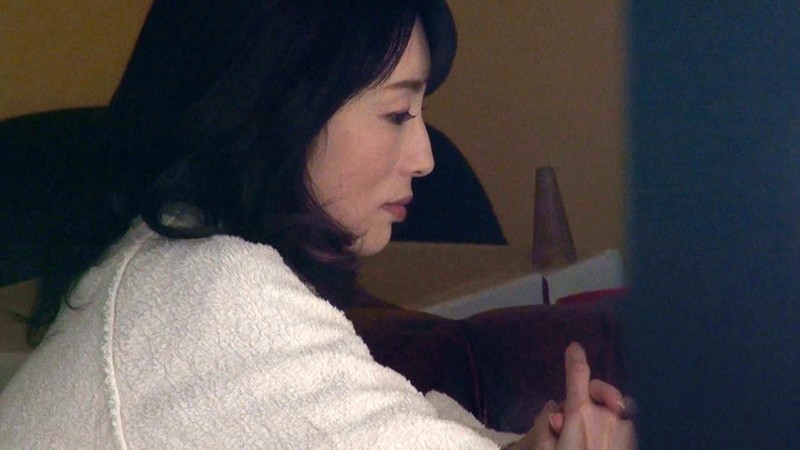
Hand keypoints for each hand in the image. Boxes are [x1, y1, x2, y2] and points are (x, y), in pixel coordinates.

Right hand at [506, 343, 635, 449]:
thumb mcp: (543, 448)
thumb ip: (545, 426)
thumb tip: (556, 412)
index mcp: (580, 414)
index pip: (577, 375)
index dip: (574, 359)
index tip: (574, 348)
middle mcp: (606, 415)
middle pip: (597, 390)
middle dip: (588, 394)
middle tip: (575, 411)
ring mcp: (625, 429)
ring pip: (613, 410)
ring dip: (603, 415)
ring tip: (591, 437)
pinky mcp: (633, 442)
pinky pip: (625, 426)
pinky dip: (617, 429)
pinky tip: (606, 444)